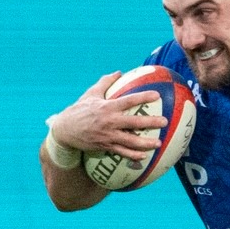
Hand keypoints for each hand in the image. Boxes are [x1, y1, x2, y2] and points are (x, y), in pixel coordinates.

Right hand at [48, 71, 163, 159]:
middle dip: (150, 122)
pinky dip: (133, 155)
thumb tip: (119, 72)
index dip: (143, 97)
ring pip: (130, 141)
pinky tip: (144, 156)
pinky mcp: (105, 146)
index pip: (129, 101)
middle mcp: (109, 122)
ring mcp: (108, 136)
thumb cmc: (79, 109)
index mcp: (107, 107)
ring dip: (145, 143)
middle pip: (134, 122)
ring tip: (158, 143)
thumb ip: (106, 82)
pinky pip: (121, 152)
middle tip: (165, 122)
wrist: (64, 130)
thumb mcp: (91, 93)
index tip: (156, 95)